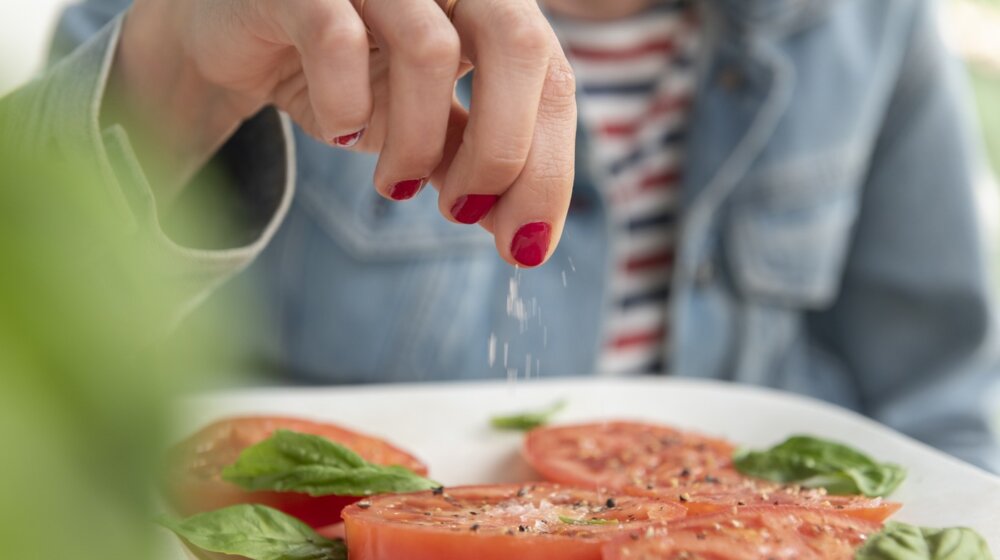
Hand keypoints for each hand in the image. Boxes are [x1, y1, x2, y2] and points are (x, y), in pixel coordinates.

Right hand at [113, 0, 575, 266]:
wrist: (235, 34)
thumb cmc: (341, 69)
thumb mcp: (419, 121)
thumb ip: (472, 159)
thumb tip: (523, 235)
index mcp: (486, 3)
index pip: (552, 77)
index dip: (550, 168)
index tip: (526, 247)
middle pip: (519, 43)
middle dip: (504, 151)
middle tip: (462, 214)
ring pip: (431, 50)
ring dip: (418, 143)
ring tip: (396, 185)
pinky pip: (338, 39)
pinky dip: (345, 105)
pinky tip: (340, 133)